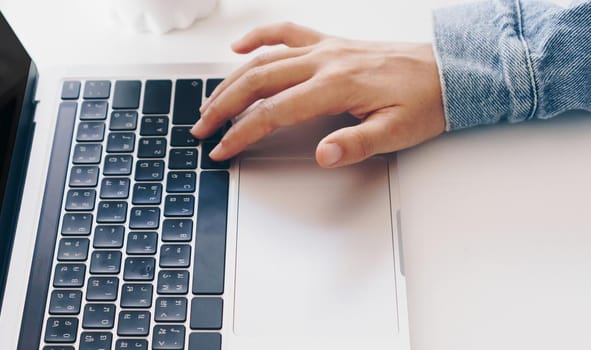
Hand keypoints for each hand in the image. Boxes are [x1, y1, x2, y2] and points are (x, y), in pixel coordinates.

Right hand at [192, 22, 445, 167]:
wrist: (450, 71)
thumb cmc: (424, 102)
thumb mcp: (397, 133)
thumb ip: (356, 143)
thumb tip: (322, 154)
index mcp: (336, 85)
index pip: (274, 112)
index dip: (242, 132)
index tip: (223, 149)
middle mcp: (324, 62)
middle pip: (257, 81)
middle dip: (223, 106)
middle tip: (202, 128)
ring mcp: (325, 49)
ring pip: (264, 59)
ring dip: (231, 80)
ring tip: (209, 102)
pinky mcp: (330, 43)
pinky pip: (286, 32)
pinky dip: (258, 37)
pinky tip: (238, 47)